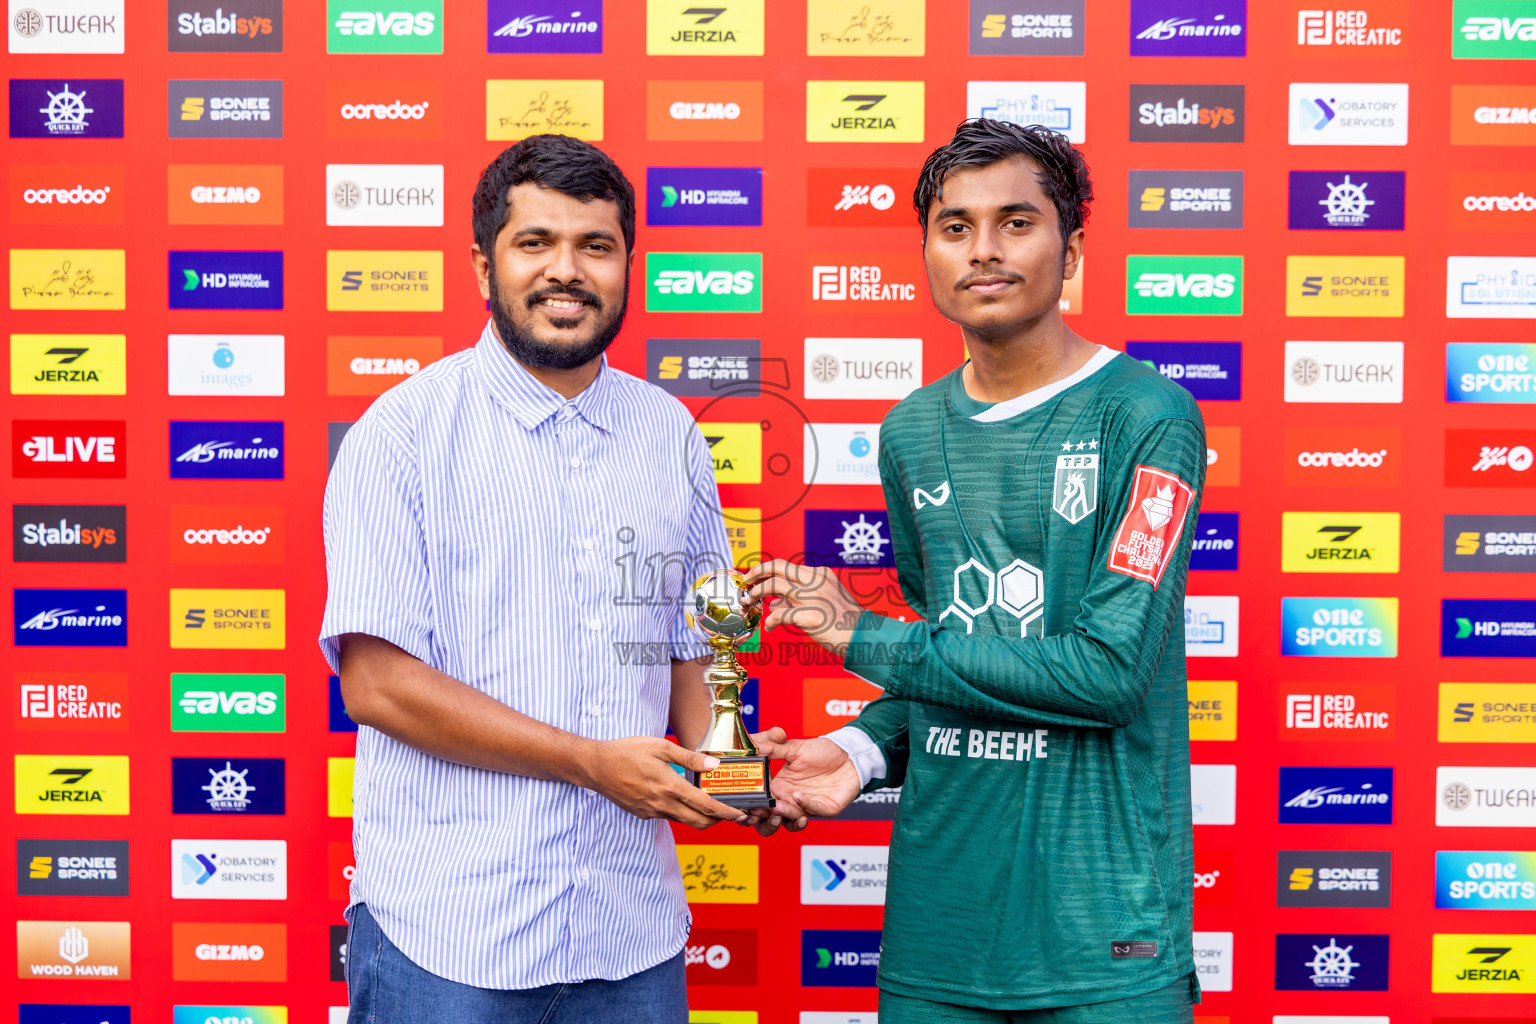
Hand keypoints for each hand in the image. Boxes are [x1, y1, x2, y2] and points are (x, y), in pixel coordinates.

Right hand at [583, 736, 746, 828]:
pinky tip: (682, 799)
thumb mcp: (660, 746)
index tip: (741, 814)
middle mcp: (662, 804)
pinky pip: (668, 817)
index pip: (706, 806)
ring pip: (684, 821)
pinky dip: (681, 812)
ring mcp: (651, 812)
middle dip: (718, 821)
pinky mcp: (643, 814)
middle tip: (730, 812)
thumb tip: (713, 765)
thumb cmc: (627, 751)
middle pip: (699, 822)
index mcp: (670, 786)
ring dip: (700, 816)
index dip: (727, 813)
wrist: (596, 766)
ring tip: (709, 804)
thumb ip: (689, 757)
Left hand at [742, 559, 865, 652]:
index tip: (756, 578)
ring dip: (757, 592)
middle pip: (778, 566)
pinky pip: (779, 615)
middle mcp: (817, 581)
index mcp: (822, 574)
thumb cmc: (845, 622)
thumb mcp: (826, 601)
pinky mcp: (810, 616)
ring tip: (749, 600)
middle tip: (746, 581)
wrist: (865, 637)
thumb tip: (774, 603)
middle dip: (757, 572)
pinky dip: (770, 621)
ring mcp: (813, 597)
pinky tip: (770, 628)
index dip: (768, 572)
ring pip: (774, 585)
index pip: (787, 566)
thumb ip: (800, 598)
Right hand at [753, 731, 860, 831]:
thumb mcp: (795, 748)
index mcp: (780, 787)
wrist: (848, 753)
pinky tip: (797, 796)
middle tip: (760, 812)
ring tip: (778, 808)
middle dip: (764, 819)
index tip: (745, 803)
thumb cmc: (822, 751)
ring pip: (791, 821)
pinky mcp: (825, 808)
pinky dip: (804, 805)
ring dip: (784, 817)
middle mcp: (791, 800)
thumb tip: (755, 746)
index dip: (753, 805)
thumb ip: (775, 749)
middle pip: (773, 819)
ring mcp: (808, 806)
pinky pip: (813, 811)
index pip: (762, 801)